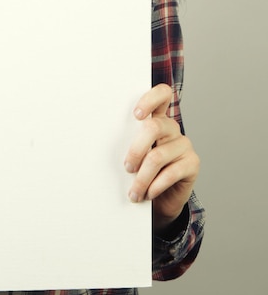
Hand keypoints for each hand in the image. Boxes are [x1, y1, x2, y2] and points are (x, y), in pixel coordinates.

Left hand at [124, 83, 199, 233]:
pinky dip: (155, 185)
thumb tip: (102, 141)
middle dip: (136, 149)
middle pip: (154, 127)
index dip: (150, 99)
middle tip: (126, 167)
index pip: (161, 95)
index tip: (136, 115)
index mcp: (156, 118)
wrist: (160, 199)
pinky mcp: (192, 163)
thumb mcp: (133, 154)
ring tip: (133, 192)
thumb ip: (127, 142)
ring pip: (158, 156)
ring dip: (142, 177)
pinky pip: (171, 172)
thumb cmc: (141, 171)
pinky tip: (148, 193)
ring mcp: (184, 145)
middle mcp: (171, 128)